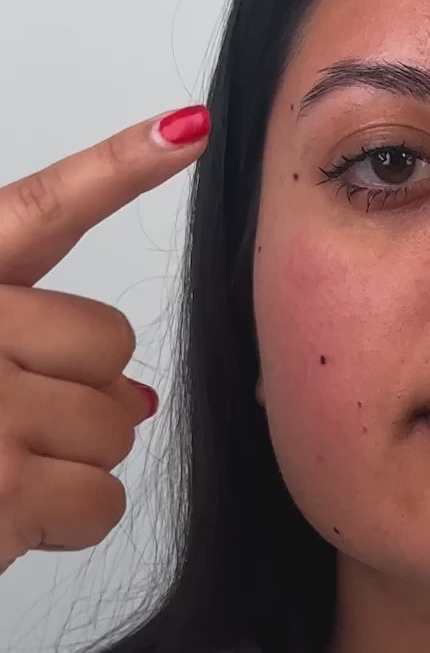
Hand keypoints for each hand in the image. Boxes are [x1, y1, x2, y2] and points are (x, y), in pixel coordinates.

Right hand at [0, 105, 209, 571]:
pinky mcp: (5, 485)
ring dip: (71, 464)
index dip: (120, 164)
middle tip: (6, 427)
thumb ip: (27, 358)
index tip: (187, 129)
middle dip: (79, 395)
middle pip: (111, 347)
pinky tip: (6, 521)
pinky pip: (104, 499)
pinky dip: (68, 523)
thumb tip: (140, 400)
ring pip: (117, 427)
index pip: (44, 210)